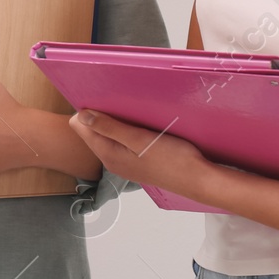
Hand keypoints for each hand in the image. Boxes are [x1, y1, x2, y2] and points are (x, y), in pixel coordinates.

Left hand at [68, 110, 211, 196]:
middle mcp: (111, 161)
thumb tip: (81, 116)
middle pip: (93, 132)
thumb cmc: (172, 159)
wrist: (197, 179)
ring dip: (115, 123)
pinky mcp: (137, 162)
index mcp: (108, 154)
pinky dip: (126, 131)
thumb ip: (109, 127)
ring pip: (108, 136)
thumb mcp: (138, 138)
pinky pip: (121, 142)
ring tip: (132, 113)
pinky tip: (140, 126)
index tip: (102, 99)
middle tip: (119, 104)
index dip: (87, 111)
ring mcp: (124, 163)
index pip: (80, 128)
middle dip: (100, 116)